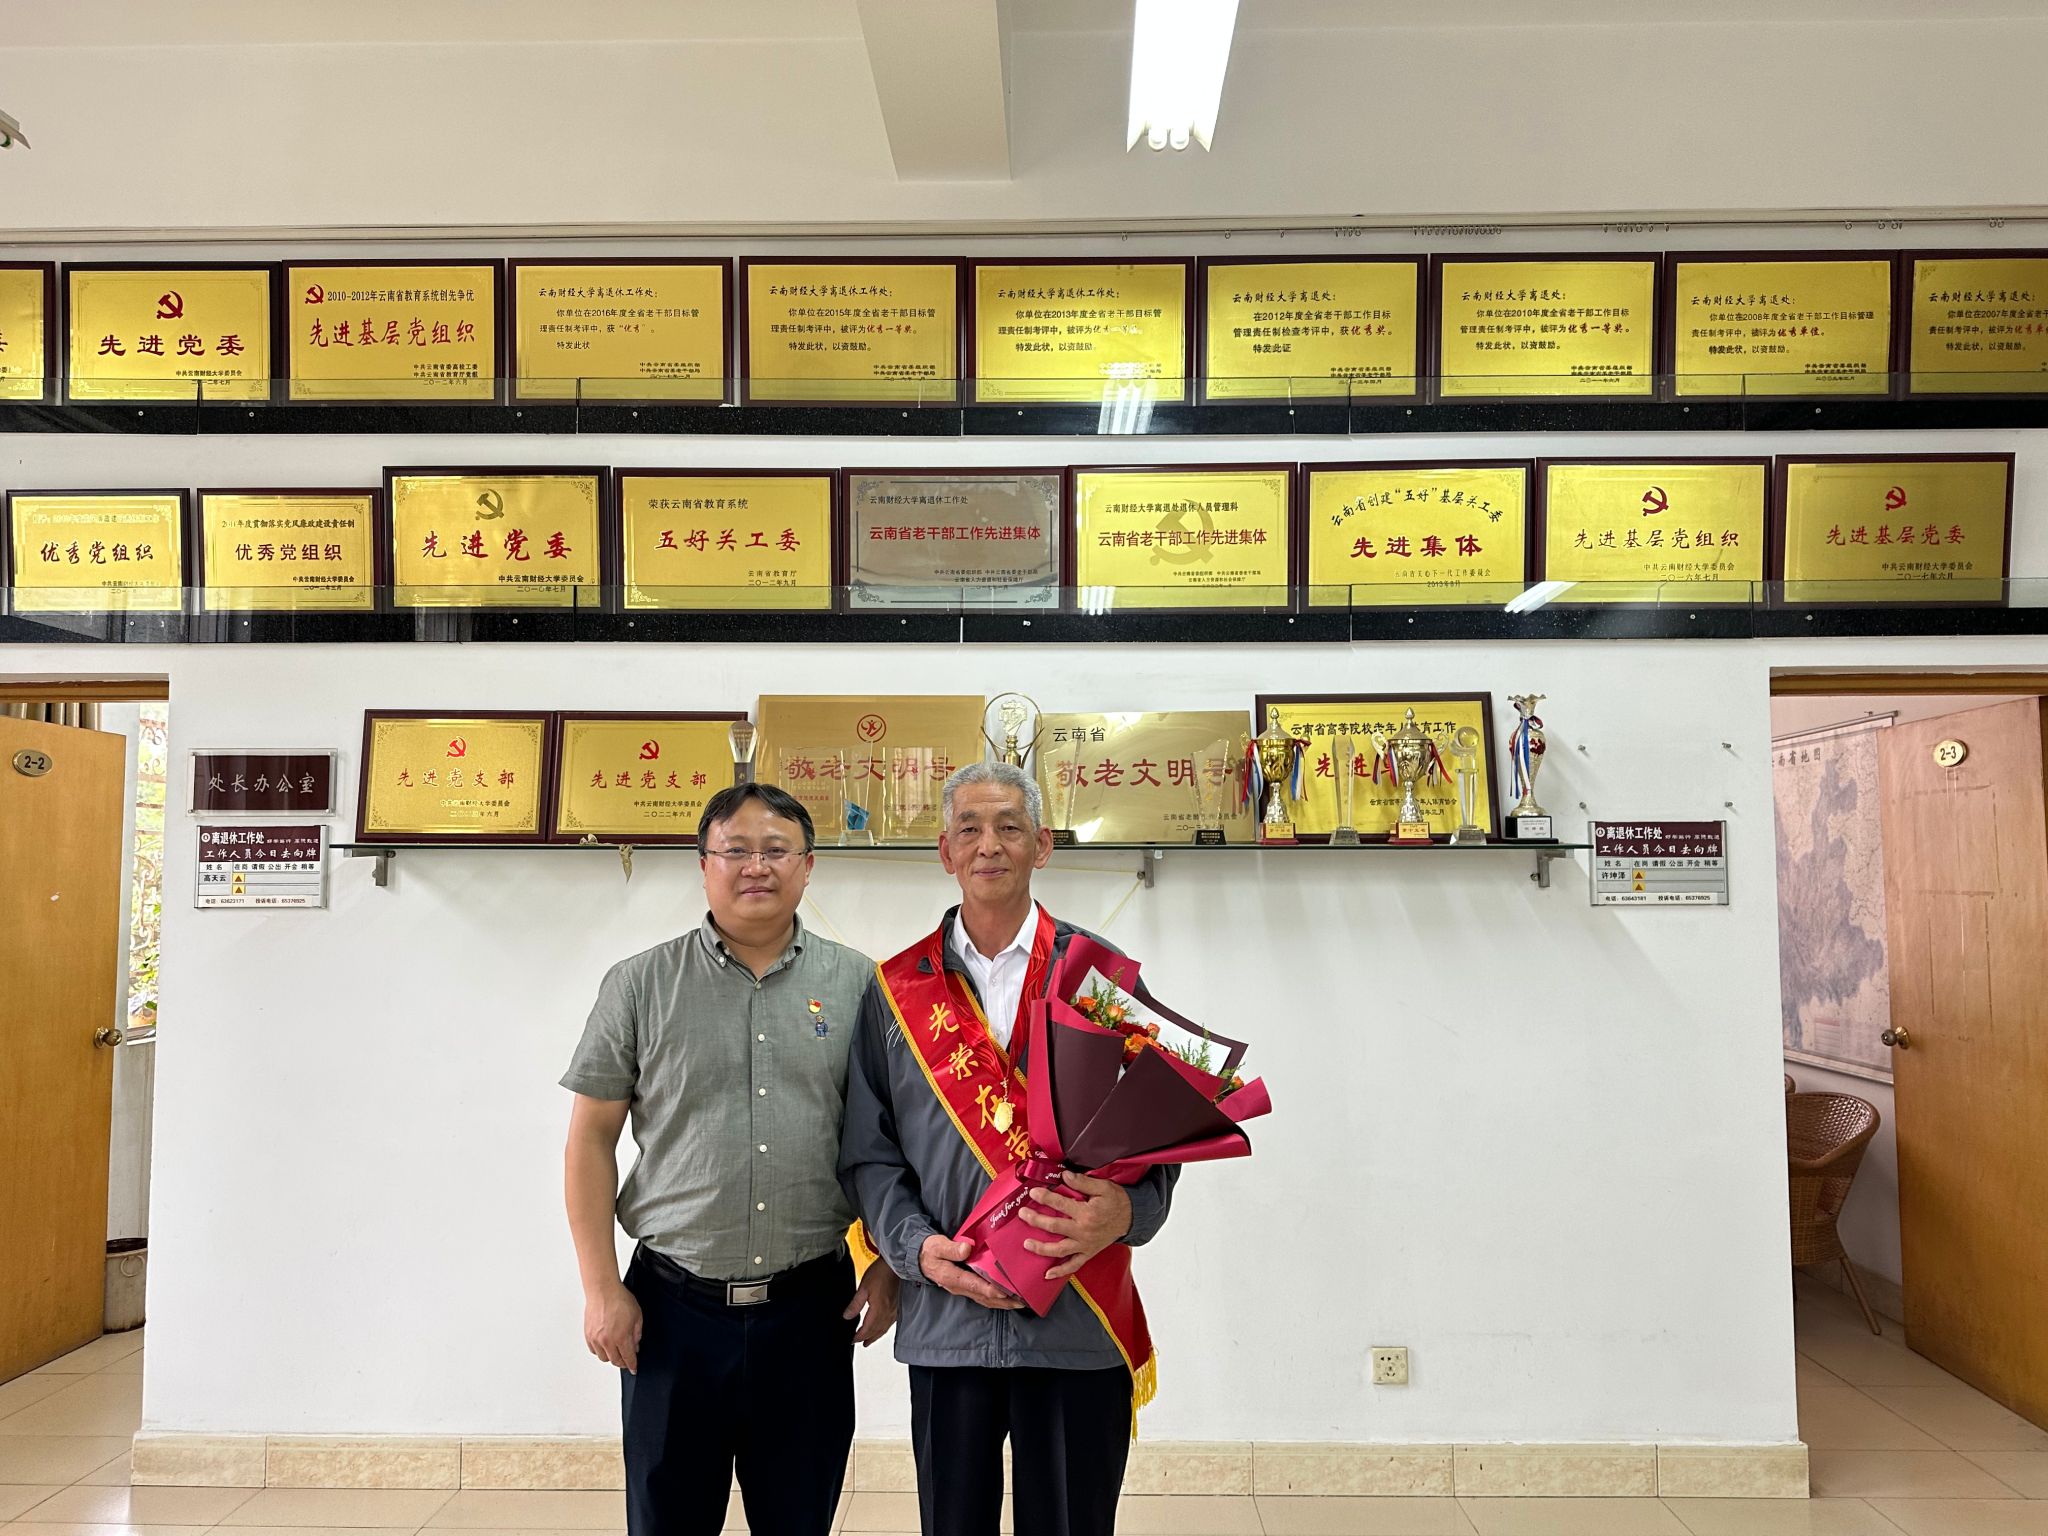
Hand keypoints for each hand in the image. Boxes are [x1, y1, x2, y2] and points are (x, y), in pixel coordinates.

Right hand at [583, 1280, 642, 1373]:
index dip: (632, 1365)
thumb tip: (636, 1345)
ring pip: (603, 1358)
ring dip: (611, 1357)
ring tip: (616, 1351)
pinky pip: (594, 1350)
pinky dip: (600, 1351)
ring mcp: (596, 1339)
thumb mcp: (637, 1316)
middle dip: (623, 1362)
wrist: (603, 1290)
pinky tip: (605, 1345)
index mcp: (621, 1337)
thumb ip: (637, 1333)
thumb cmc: (619, 1299)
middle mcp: (607, 1340)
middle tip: (627, 1360)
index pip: (628, 1358)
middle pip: (615, 1361)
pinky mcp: (588, 1335)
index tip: (634, 1369)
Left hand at [844, 1260, 900, 1345]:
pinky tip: (882, 1328)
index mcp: (879, 1309)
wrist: (895, 1265)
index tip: (852, 1340)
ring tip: (869, 1341)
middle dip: (867, 1338)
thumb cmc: (881, 1272)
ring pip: (884, 1328)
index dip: (859, 1336)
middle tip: (859, 1343)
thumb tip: (847, 1316)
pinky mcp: (898, 1306)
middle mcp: (888, 1312)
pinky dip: (884, 1329)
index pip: (867, 1329)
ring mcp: (894, 1310)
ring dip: (876, 1336)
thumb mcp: (863, 1288)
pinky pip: (890, 1323)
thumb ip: (855, 1304)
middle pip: (876, 1331)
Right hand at [919, 1234, 1023, 1309]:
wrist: (921, 1259)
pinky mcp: (966, 1287)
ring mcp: (963, 1289)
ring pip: (985, 1299)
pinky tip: (1008, 1298)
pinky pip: (983, 1296)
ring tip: (1020, 1302)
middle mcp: (959, 1287)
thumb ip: (951, 1248)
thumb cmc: (930, 1250)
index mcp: (952, 1277)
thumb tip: (966, 1249)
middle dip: (1003, 1300)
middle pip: (984, 1297)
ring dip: (1003, 1303)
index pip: (974, 1285)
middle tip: (1022, 1301)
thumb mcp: (937, 1246)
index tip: (1005, 1292)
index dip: (990, 1289)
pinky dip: (997, 1299)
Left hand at [1018, 1171, 1132, 1280]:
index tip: (1033, 1192)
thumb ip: (1083, 1182)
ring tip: (1027, 1244)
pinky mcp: (1088, 1253)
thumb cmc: (1118, 1202)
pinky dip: (1060, 1271)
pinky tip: (1047, 1274)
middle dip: (1036, 1220)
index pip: (1060, 1203)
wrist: (1132, 1218)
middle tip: (1023, 1214)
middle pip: (1055, 1226)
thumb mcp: (1103, 1187)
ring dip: (1041, 1248)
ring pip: (1060, 1249)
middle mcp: (1084, 1231)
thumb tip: (1065, 1175)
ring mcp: (1085, 1244)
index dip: (1045, 1197)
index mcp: (1086, 1213)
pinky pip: (1073, 1265)